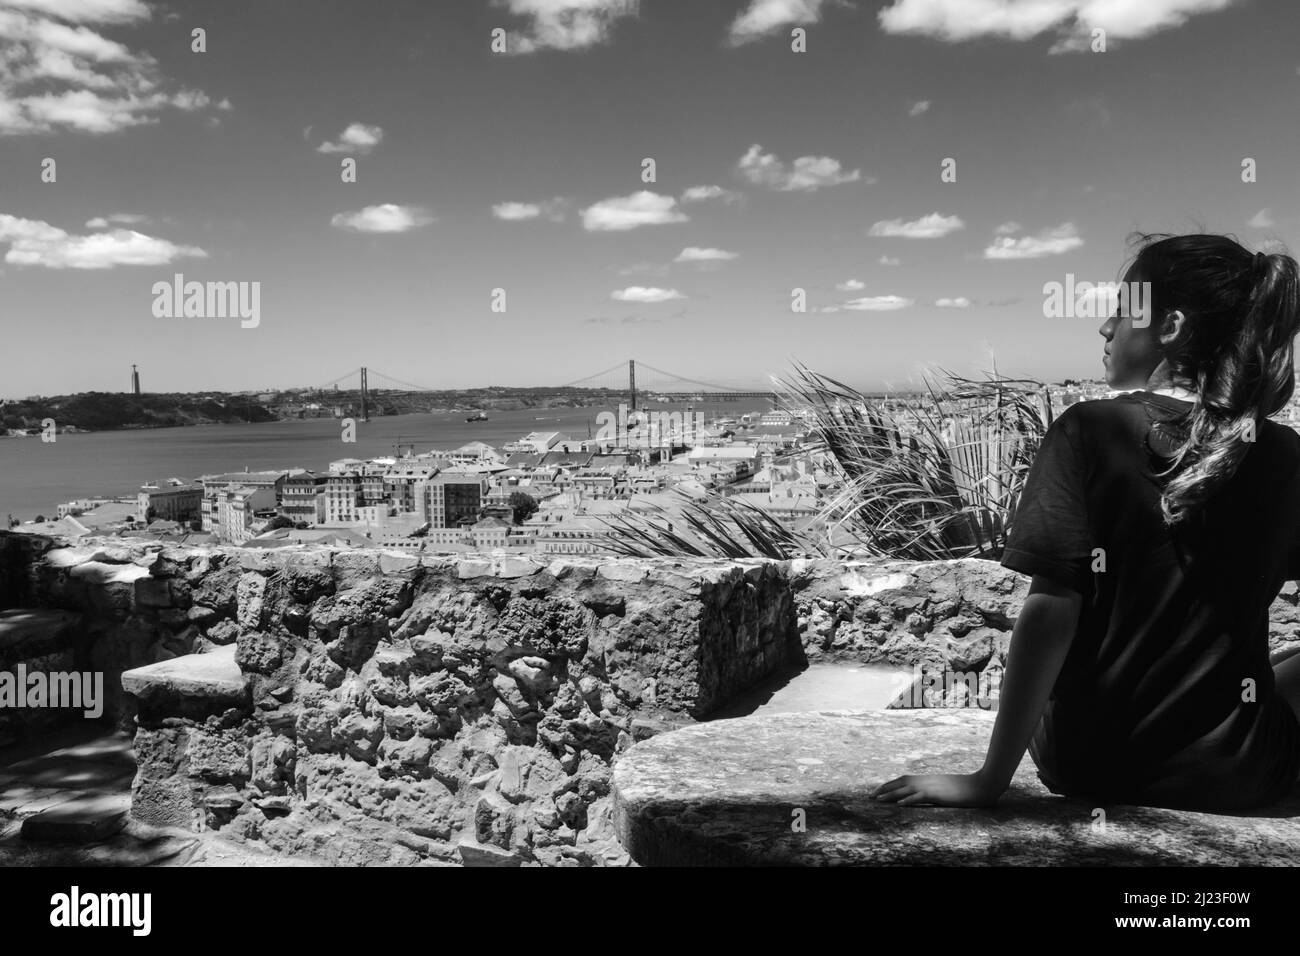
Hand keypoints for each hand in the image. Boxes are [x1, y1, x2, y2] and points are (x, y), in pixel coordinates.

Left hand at [871, 770, 1003, 807]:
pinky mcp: (938, 794)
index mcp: (927, 779)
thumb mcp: (945, 788)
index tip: (878, 790)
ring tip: (878, 800)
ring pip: (906, 789)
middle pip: (901, 782)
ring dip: (891, 794)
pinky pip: (920, 796)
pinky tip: (899, 804)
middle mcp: (926, 780)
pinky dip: (909, 799)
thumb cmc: (965, 789)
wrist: (980, 785)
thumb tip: (925, 795)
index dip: (890, 784)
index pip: (904, 779)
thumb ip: (934, 790)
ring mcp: (931, 786)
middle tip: (871, 796)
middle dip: (885, 789)